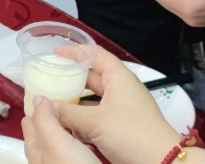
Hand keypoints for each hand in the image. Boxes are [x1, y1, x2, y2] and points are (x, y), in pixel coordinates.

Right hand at [23, 47, 183, 163]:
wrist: (161, 162)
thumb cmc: (132, 134)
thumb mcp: (95, 121)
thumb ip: (67, 112)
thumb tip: (43, 105)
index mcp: (119, 78)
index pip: (95, 55)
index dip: (75, 51)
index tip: (54, 54)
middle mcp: (120, 90)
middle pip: (91, 77)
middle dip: (70, 78)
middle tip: (49, 80)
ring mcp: (121, 109)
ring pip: (91, 99)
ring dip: (73, 102)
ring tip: (51, 103)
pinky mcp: (119, 127)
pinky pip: (95, 117)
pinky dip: (80, 119)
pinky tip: (64, 125)